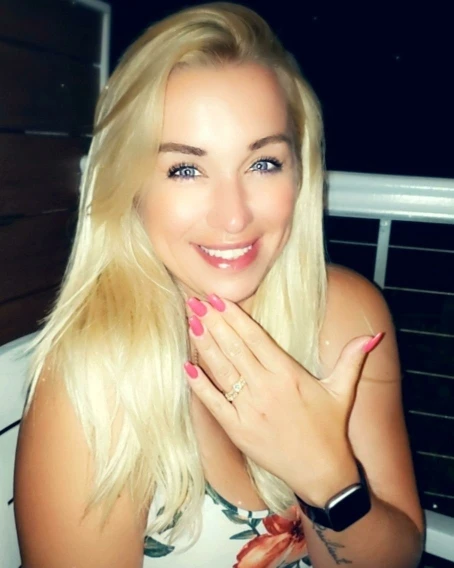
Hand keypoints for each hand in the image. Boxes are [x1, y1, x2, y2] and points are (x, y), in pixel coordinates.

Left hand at [184, 295, 382, 504]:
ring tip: (190, 321)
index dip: (234, 316)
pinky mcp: (238, 430)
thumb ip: (353, 359)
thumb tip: (374, 335)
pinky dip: (199, 385)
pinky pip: (213, 403)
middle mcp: (266, 388)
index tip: (218, 299)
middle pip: (234, 348)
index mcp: (289, 374)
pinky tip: (186, 366)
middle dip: (213, 322)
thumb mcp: (344, 391)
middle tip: (194, 300)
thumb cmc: (331, 430)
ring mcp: (250, 410)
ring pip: (221, 370)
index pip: (255, 338)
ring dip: (204, 344)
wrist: (322, 474)